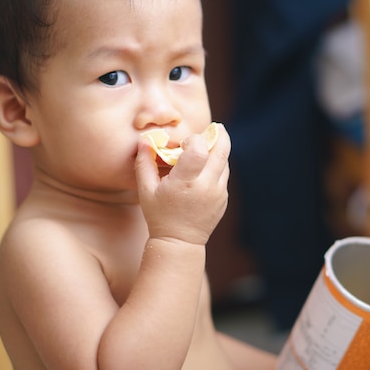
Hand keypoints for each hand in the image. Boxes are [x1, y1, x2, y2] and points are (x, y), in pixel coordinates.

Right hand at [134, 124, 230, 244]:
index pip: (199, 149)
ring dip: (219, 150)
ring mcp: (218, 193)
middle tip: (216, 127)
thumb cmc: (159, 215)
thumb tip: (145, 140)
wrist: (180, 242)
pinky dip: (218, 165)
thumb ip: (144, 163)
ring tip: (209, 145)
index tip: (185, 143)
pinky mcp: (224, 198)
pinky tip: (206, 166)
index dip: (194, 139)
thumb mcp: (146, 190)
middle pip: (221, 151)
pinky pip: (224, 175)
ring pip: (225, 162)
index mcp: (186, 182)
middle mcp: (206, 186)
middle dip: (220, 135)